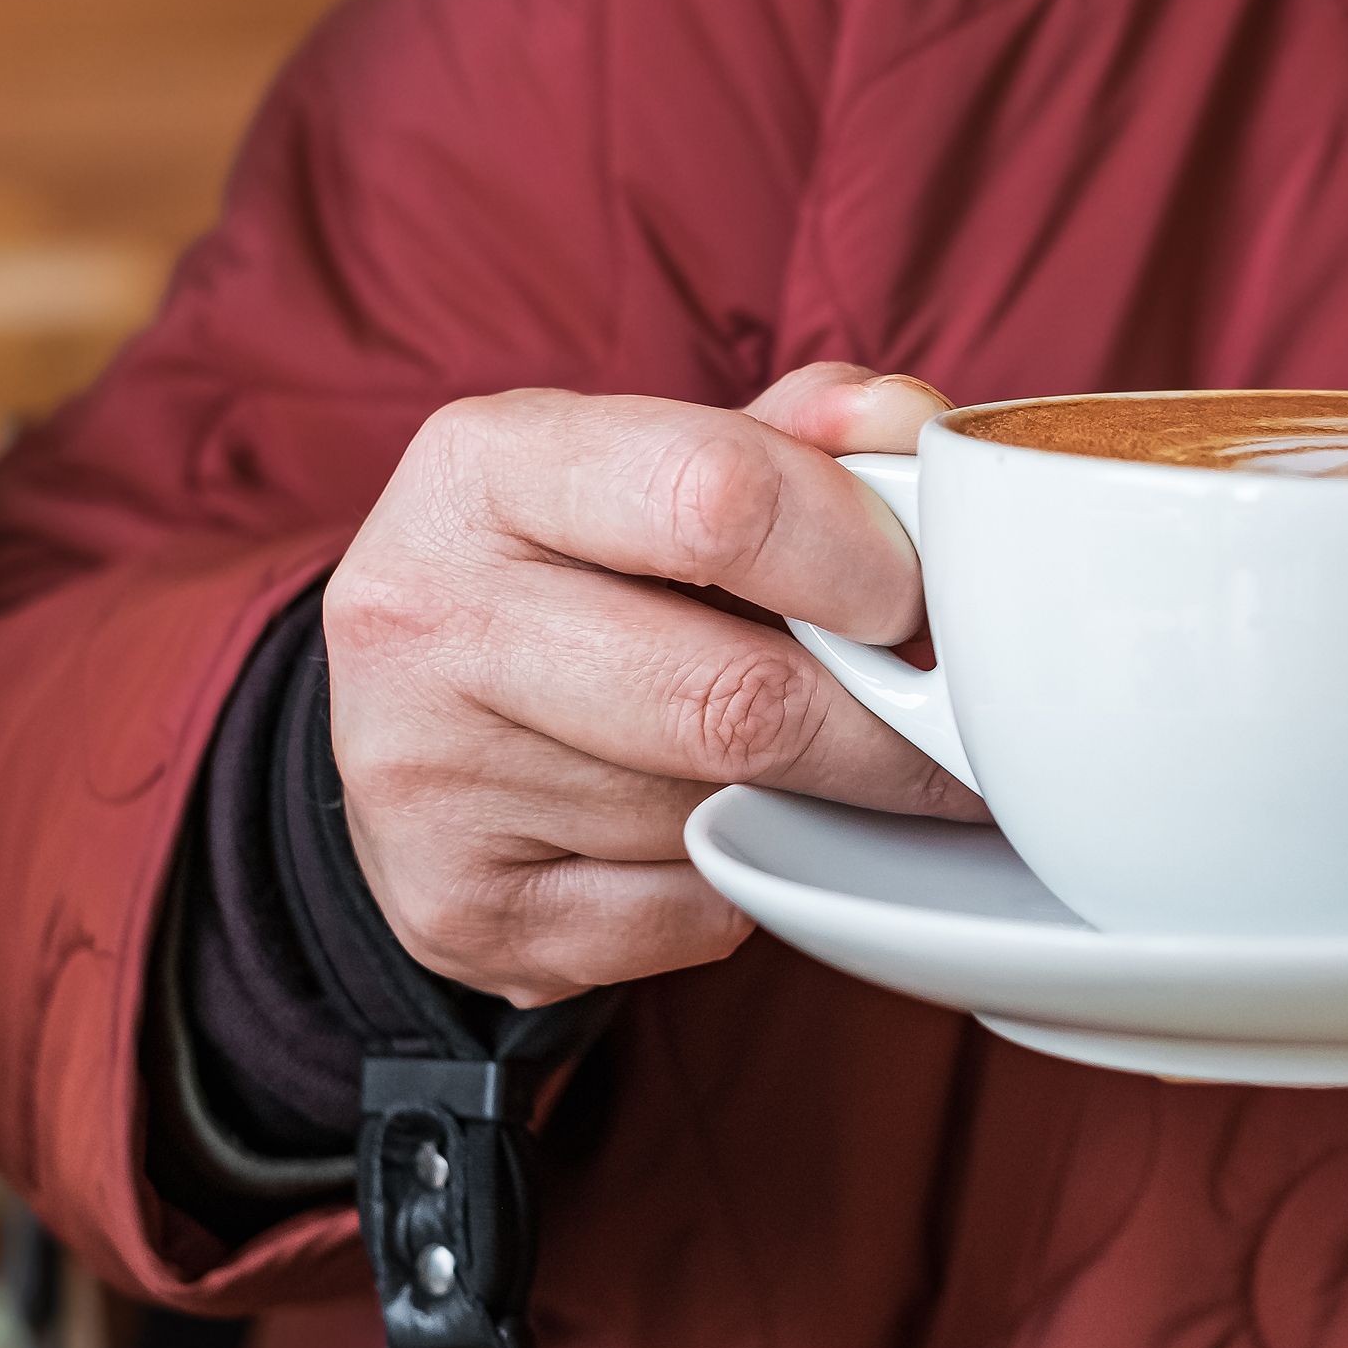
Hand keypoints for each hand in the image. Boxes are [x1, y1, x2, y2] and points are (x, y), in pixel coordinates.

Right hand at [324, 363, 978, 1007]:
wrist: (392, 716)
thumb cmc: (569, 564)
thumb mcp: (648, 461)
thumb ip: (795, 436)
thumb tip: (916, 430)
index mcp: (484, 467)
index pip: (717, 497)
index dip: (861, 555)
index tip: (919, 597)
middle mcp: (427, 616)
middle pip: (740, 700)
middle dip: (884, 728)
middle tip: (956, 732)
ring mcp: (427, 777)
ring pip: (722, 816)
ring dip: (811, 803)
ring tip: (812, 762)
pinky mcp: (457, 910)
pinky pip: (689, 917)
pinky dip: (742, 883)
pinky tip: (714, 830)